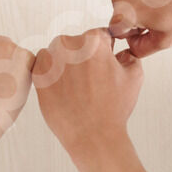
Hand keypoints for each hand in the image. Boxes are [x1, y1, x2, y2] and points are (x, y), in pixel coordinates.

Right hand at [0, 34, 34, 137]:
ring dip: (18, 68)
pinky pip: (31, 62)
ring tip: (5, 84)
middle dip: (7, 63)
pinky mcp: (24, 54)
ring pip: (20, 55)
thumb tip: (5, 49)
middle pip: (8, 47)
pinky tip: (14, 84)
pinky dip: (28, 74)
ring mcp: (7, 44)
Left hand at [34, 29, 142, 154]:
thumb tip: (121, 52)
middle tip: (90, 80)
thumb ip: (129, 55)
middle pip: (77, 44)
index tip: (102, 66)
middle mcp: (69, 44)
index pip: (99, 36)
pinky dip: (52, 74)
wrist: (92, 135)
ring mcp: (51, 59)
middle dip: (83, 57)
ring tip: (77, 87)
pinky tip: (64, 89)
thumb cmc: (112, 108)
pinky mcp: (38, 74)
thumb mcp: (134, 76)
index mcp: (93, 41)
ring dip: (66, 63)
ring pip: (59, 52)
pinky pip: (44, 65)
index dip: (104, 52)